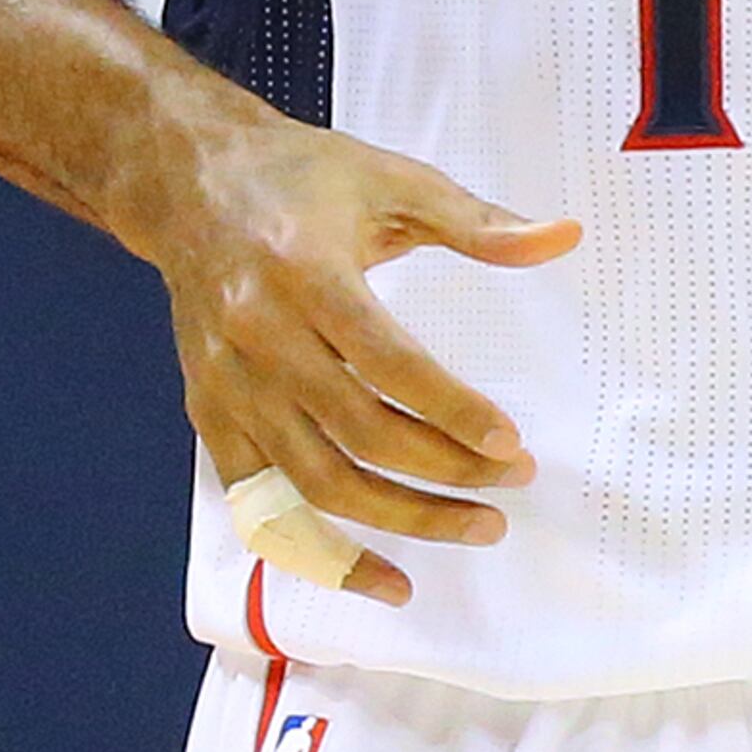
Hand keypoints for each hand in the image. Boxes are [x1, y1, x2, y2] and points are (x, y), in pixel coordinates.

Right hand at [145, 95, 579, 607]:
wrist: (186, 184)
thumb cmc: (301, 178)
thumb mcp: (393, 181)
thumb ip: (478, 222)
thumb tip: (565, 237)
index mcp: (305, 273)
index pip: (387, 363)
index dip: (450, 410)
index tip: (510, 444)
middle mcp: (258, 337)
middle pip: (355, 433)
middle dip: (440, 473)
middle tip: (509, 490)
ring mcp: (227, 384)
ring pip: (310, 480)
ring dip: (392, 521)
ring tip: (468, 530)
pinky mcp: (207, 413)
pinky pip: (258, 502)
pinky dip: (313, 548)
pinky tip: (374, 573)